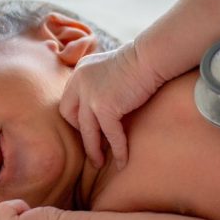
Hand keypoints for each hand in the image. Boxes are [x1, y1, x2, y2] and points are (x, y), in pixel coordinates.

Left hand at [59, 42, 163, 168]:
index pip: (69, 99)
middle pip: (69, 115)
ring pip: (87, 131)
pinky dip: (117, 149)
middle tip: (91, 144)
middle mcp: (80, 81)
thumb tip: (107, 103)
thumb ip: (102, 82)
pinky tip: (122, 161)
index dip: (77, 116)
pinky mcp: (104, 106)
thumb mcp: (111, 68)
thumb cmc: (140, 61)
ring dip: (93, 150)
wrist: (151, 56)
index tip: (89, 128)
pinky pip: (109, 134)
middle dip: (79, 132)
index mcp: (80, 71)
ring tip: (99, 163)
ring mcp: (90, 94)